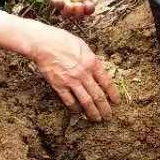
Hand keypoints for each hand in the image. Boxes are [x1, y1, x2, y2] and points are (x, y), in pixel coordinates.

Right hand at [0, 15, 120, 120]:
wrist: (43, 43)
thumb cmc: (63, 41)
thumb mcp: (83, 47)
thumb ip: (91, 60)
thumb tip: (98, 71)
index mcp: (92, 62)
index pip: (107, 82)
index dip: (113, 94)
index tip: (116, 101)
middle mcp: (84, 73)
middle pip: (98, 95)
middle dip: (105, 108)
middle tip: (108, 116)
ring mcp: (71, 81)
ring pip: (86, 101)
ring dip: (92, 112)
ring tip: (96, 118)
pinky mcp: (59, 85)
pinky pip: (69, 101)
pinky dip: (75, 108)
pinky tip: (78, 111)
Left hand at [40, 0, 101, 17]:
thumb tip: (94, 2)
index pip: (89, 8)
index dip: (89, 9)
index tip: (89, 4)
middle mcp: (75, 2)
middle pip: (79, 13)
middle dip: (80, 12)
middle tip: (80, 7)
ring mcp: (64, 0)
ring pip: (67, 12)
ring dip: (70, 12)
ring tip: (72, 6)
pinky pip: (57, 4)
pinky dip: (59, 4)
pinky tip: (62, 1)